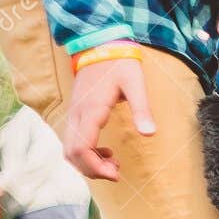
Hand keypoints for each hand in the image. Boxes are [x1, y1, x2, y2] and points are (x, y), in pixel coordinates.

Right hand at [62, 56, 154, 180]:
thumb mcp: (135, 84)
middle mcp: (77, 115)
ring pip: (69, 150)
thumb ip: (142, 109)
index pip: (81, 149)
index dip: (95, 167)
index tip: (116, 173)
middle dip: (92, 170)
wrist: (99, 44)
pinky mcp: (76, 114)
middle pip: (72, 154)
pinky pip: (73, 141)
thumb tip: (149, 134)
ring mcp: (74, 114)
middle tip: (116, 172)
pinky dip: (86, 153)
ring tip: (112, 163)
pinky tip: (105, 152)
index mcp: (91, 110)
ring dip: (88, 163)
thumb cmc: (120, 63)